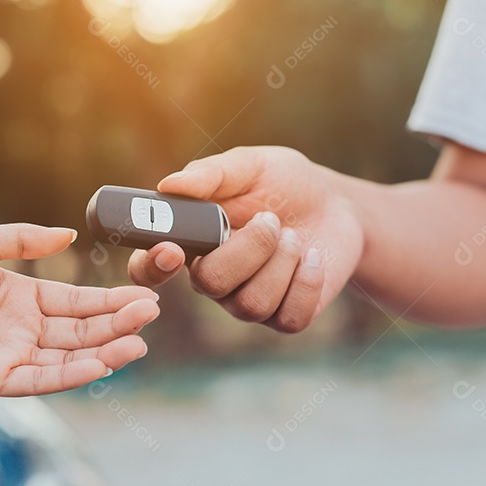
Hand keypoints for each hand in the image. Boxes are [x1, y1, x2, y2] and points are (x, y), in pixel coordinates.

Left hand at [0, 224, 159, 397]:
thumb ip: (19, 239)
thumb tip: (68, 234)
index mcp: (19, 296)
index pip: (75, 301)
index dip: (109, 300)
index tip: (145, 296)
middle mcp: (20, 329)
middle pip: (80, 329)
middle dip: (116, 323)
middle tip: (151, 315)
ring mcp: (9, 357)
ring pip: (67, 357)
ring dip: (103, 351)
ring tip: (136, 343)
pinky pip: (40, 380)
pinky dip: (70, 374)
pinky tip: (99, 364)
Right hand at [128, 146, 362, 331]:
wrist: (337, 207)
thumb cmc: (283, 184)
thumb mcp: (250, 166)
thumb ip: (211, 174)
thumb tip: (168, 184)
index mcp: (191, 243)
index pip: (148, 269)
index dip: (152, 268)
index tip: (174, 250)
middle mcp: (212, 278)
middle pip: (209, 284)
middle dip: (248, 248)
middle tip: (271, 218)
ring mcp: (246, 302)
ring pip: (250, 304)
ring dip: (281, 261)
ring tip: (294, 234)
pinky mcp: (284, 317)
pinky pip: (288, 318)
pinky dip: (306, 283)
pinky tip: (313, 258)